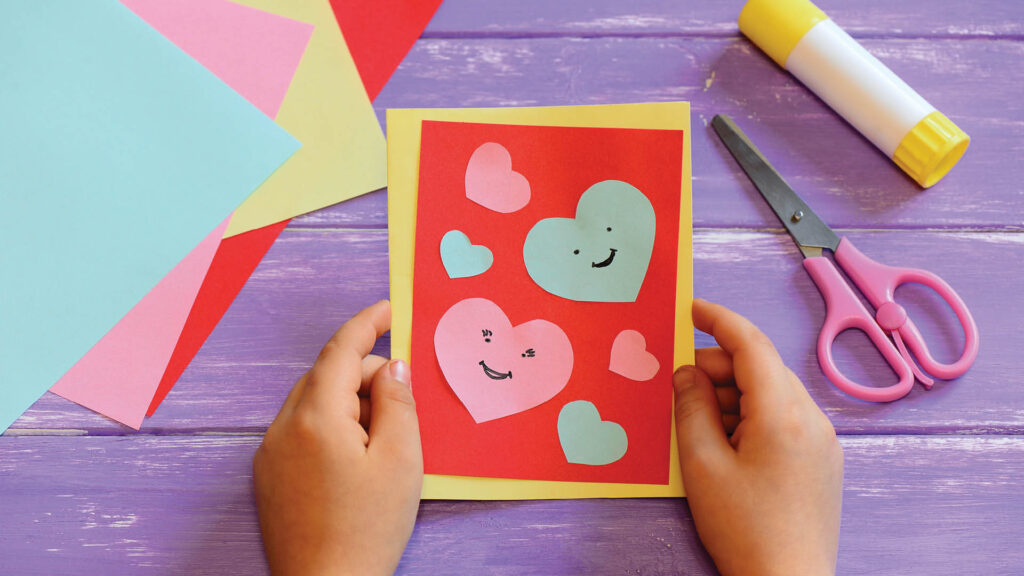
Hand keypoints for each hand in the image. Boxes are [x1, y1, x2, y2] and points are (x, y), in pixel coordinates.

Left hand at [254, 300, 422, 575]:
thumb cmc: (367, 529)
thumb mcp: (401, 460)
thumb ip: (397, 402)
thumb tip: (391, 367)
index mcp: (316, 417)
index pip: (340, 351)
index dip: (367, 323)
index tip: (389, 307)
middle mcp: (283, 427)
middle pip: (326, 375)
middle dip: (365, 373)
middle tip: (402, 397)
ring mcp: (270, 452)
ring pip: (313, 402)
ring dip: (348, 402)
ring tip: (383, 438)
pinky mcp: (269, 476)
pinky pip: (301, 430)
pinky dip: (331, 426)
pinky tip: (356, 457)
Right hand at [674, 299, 842, 575]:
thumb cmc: (744, 528)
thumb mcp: (703, 464)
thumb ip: (692, 407)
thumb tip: (688, 373)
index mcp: (783, 413)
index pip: (751, 345)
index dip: (718, 320)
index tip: (691, 309)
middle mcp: (811, 418)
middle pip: (762, 368)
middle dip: (719, 367)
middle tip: (680, 386)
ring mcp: (822, 440)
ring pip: (772, 393)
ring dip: (734, 394)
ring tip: (700, 424)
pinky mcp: (823, 460)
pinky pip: (784, 418)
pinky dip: (752, 415)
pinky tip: (726, 442)